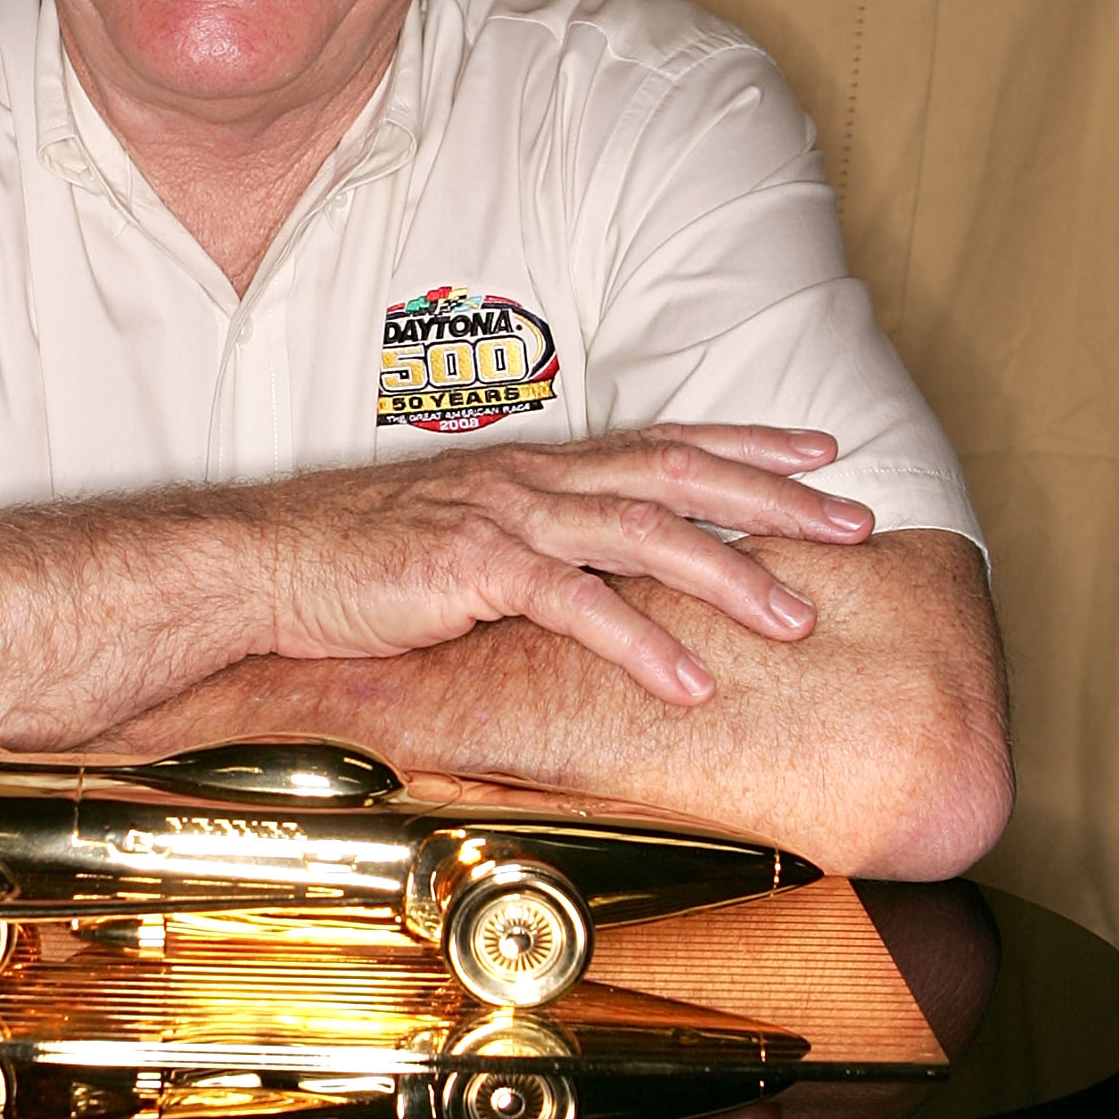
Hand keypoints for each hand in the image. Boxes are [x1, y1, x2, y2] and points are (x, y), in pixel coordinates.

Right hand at [257, 425, 873, 703]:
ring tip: (799, 615)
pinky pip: (575, 603)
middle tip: (857, 522)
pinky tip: (691, 678)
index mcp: (534, 470)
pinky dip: (641, 641)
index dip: (747, 441)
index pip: (663, 442)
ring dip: (731, 574)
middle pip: (679, 475)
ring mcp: (504, 517)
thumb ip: (532, 553)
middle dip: (777, 497)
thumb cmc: (353, 564)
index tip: (821, 448)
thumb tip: (593, 583)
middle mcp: (531, 479)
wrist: (260, 566)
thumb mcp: (460, 544)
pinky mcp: (471, 568)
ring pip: (644, 534)